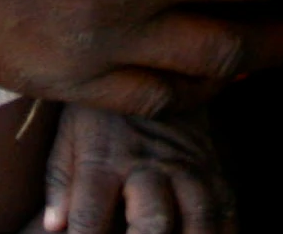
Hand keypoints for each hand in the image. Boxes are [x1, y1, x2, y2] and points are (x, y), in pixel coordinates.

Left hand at [44, 103, 229, 232]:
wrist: (155, 65)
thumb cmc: (104, 110)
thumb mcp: (70, 133)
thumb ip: (61, 180)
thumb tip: (54, 227)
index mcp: (104, 158)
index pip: (90, 216)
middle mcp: (149, 164)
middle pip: (154, 221)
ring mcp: (186, 165)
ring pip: (200, 217)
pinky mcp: (212, 166)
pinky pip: (227, 207)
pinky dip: (225, 232)